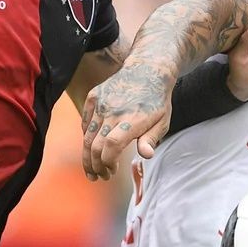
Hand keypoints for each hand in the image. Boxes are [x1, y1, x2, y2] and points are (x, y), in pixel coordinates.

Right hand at [81, 63, 169, 180]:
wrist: (147, 70)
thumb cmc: (157, 100)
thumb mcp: (162, 121)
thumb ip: (151, 139)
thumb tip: (145, 156)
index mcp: (132, 120)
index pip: (111, 146)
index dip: (107, 162)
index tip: (111, 171)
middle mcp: (113, 112)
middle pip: (95, 145)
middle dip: (95, 166)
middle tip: (101, 176)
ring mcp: (101, 103)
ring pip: (87, 136)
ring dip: (88, 156)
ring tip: (92, 170)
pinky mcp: (94, 97)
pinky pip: (85, 122)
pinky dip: (87, 137)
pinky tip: (93, 147)